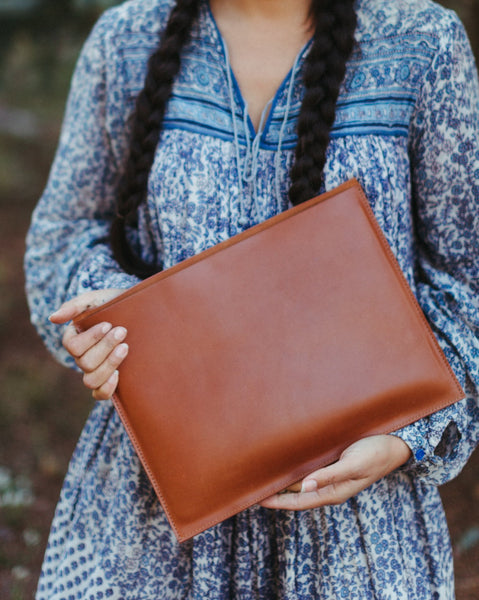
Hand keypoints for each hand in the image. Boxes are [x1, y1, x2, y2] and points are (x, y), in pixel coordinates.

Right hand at [49, 289, 126, 399]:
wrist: (138, 312)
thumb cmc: (113, 303)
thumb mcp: (95, 299)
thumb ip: (74, 306)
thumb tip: (53, 318)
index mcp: (75, 338)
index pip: (72, 346)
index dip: (90, 338)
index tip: (108, 324)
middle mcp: (83, 357)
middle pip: (84, 363)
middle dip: (105, 346)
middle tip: (122, 331)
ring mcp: (95, 370)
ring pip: (91, 380)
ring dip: (109, 364)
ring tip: (125, 347)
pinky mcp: (109, 379)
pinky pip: (99, 394)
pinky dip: (107, 388)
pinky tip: (119, 374)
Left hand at [259, 435, 411, 509]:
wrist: (395, 442)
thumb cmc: (376, 453)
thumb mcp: (353, 465)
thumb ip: (330, 475)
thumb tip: (305, 487)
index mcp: (333, 492)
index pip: (298, 501)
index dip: (276, 501)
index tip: (255, 498)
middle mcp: (329, 485)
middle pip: (296, 493)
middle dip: (275, 491)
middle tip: (251, 485)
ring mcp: (330, 474)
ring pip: (301, 480)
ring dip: (283, 478)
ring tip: (261, 473)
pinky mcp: (332, 461)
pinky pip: (309, 467)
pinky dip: (294, 466)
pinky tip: (283, 458)